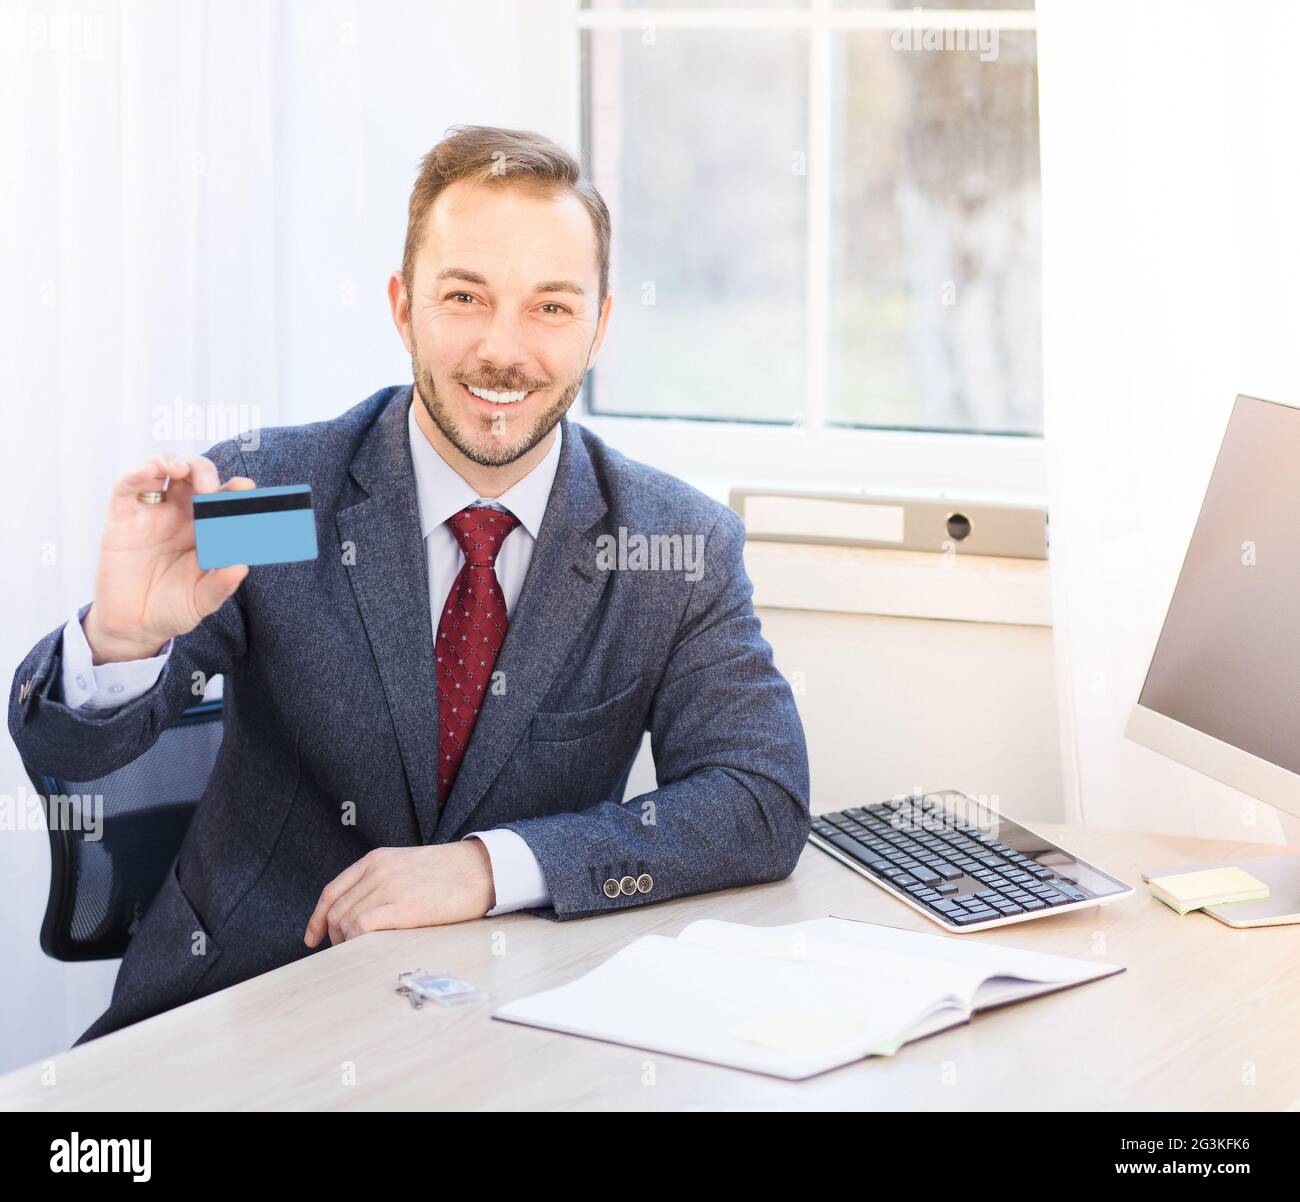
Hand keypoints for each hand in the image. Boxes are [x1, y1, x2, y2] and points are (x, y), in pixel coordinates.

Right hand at [83, 453, 257, 663]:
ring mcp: (150, 514)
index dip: (234, 489)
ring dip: (172, 461)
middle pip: (193, 476)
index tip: (246, 488)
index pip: (222, 498)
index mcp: (206, 529)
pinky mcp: (121, 519)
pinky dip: (137, 473)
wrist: (134, 626)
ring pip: (161, 470)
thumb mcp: (202, 600)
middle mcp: (180, 515)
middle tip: (210, 487)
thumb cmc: (173, 607)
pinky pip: (127, 487)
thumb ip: (221, 585)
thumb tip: (241, 567)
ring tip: (181, 470)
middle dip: (204, 471)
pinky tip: (150, 471)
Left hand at [303, 841, 495, 946]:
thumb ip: (382, 880)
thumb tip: (360, 912)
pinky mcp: (402, 907)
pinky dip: (356, 942)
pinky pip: (361, 927)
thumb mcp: (407, 866)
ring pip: (345, 921)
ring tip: (361, 952)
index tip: (313, 938)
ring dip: (346, 943)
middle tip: (345, 952)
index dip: (317, 918)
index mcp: (377, 859)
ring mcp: (388, 887)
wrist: (482, 870)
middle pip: (336, 910)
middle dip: (334, 936)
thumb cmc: (450, 873)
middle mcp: (377, 871)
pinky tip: (367, 949)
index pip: (332, 891)